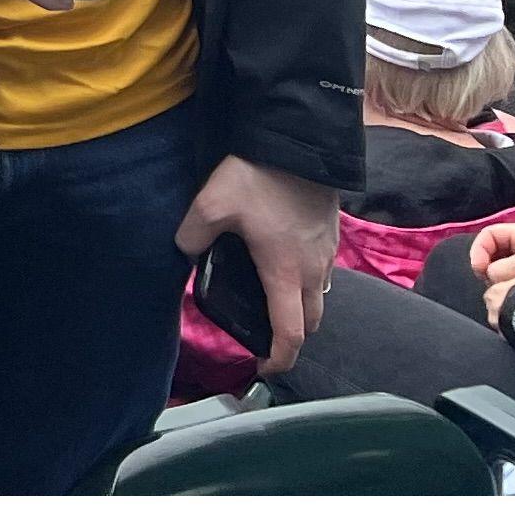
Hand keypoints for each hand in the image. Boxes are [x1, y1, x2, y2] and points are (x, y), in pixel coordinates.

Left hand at [174, 154, 336, 379]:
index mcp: (285, 274)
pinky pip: (322, 273)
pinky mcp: (330, 236)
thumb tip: (184, 251)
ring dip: (300, 308)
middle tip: (263, 335)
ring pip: (319, 297)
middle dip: (290, 336)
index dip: (279, 359)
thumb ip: (192, 234)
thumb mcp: (212, 205)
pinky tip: (282, 264)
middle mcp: (313, 272)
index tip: (263, 368)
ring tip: (271, 300)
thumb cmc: (259, 179)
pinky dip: (306, 282)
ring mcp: (326, 254)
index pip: (290, 334)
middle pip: (310, 322)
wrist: (300, 146)